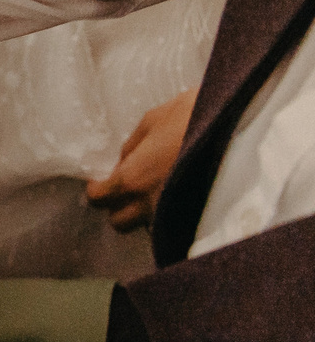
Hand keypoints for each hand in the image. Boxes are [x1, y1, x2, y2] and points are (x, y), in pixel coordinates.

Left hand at [85, 86, 195, 232]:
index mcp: (133, 179)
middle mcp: (150, 203)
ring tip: (159, 191)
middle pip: (119, 221)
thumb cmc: (195, 115)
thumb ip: (132, 145)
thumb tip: (124, 160)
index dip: (97, 190)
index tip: (101, 182)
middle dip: (120, 207)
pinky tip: (180, 194)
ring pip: (148, 226)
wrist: (243, 123)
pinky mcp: (200, 215)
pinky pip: (175, 223)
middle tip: (130, 188)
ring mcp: (177, 213)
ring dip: (146, 213)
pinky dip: (171, 213)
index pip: (98, 199)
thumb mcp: (154, 119)